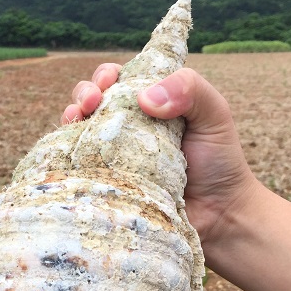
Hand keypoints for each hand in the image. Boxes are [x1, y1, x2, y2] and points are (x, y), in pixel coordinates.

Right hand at [62, 64, 258, 249]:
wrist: (219, 215)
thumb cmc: (220, 162)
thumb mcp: (214, 114)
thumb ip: (190, 90)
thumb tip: (144, 98)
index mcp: (152, 105)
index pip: (120, 80)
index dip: (107, 75)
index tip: (108, 82)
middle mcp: (129, 128)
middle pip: (92, 101)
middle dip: (84, 93)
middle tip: (90, 102)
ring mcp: (115, 158)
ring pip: (80, 132)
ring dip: (71, 119)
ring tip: (76, 120)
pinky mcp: (109, 185)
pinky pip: (81, 168)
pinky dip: (70, 156)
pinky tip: (72, 153)